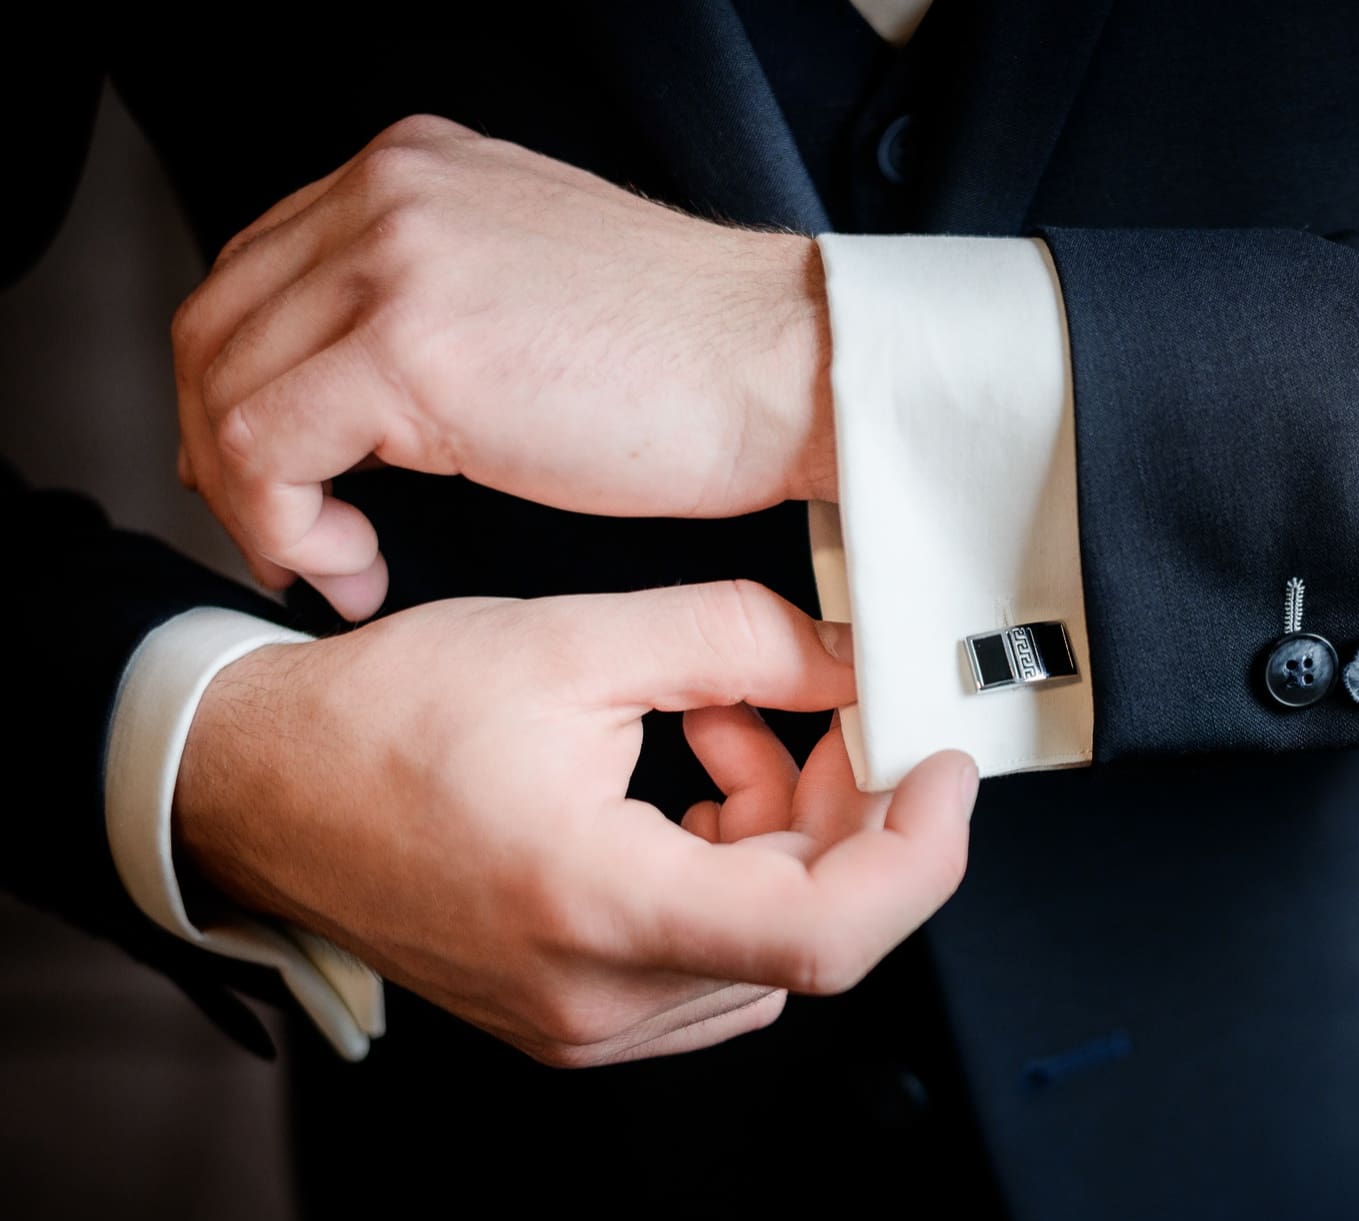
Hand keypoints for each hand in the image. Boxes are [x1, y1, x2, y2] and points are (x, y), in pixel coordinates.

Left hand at [170, 114, 834, 619]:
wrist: (792, 370)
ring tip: (331, 561)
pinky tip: (352, 564)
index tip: (290, 478)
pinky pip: (265, 448)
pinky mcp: (407, 348)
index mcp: (415, 170)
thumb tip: (353, 393)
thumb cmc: (701, 360)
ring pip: (225, 389)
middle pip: (216, 325)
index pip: (259, 271)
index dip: (246, 388)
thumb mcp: (535, 288)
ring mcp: (393, 260)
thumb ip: (437, 302)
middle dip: (226, 449)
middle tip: (286, 532)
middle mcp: (389, 193)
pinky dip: (284, 526)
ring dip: (256, 501)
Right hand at [174, 581, 976, 1066]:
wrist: (262, 789)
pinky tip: (687, 782)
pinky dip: (731, 865)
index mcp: (595, 905)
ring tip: (716, 725)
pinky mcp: (578, 1015)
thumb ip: (737, 641)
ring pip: (767, 939)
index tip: (942, 772)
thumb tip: (851, 658)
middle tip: (818, 709)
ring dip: (783, 830)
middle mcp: (597, 995)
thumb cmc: (383, 720)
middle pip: (809, 926)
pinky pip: (714, 955)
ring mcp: (587, 1022)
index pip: (828, 933)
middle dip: (844, 810)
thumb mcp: (573, 642)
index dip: (919, 853)